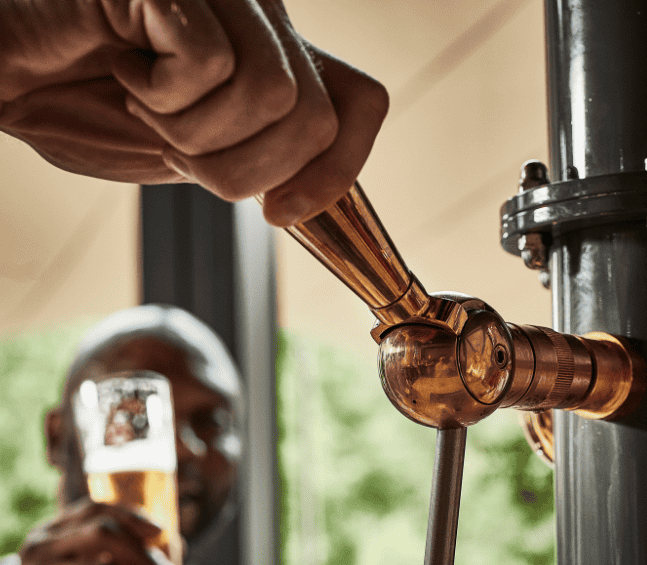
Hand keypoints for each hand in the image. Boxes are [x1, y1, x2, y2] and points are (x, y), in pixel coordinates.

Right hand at [0, 0, 387, 223]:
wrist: (9, 71)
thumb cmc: (83, 101)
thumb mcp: (191, 152)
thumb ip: (256, 159)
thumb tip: (311, 198)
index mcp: (274, 52)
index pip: (361, 104)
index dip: (338, 172)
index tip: (280, 213)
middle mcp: (262, 11)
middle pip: (313, 118)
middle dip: (240, 167)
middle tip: (174, 145)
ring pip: (272, 95)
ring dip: (193, 131)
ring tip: (144, 102)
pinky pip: (210, 64)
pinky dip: (159, 93)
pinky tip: (124, 63)